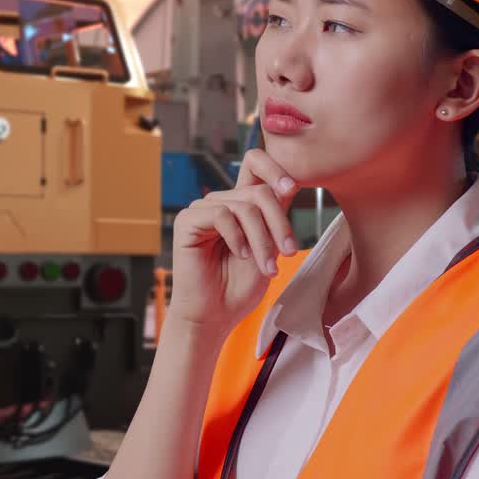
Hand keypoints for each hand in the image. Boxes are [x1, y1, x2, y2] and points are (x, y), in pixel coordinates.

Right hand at [167, 149, 300, 341]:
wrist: (215, 316)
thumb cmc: (240, 286)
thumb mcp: (269, 247)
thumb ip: (275, 215)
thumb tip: (289, 184)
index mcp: (240, 203)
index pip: (254, 163)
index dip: (274, 167)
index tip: (292, 188)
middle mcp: (221, 201)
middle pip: (259, 191)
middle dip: (279, 223)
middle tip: (288, 253)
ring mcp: (202, 209)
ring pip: (245, 206)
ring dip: (262, 239)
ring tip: (267, 267)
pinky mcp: (187, 221)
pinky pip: (221, 215)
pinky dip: (237, 237)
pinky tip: (241, 255)